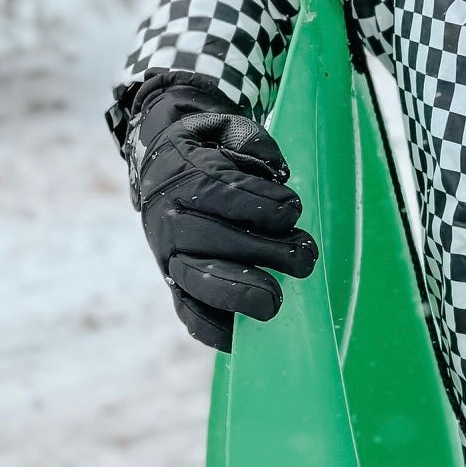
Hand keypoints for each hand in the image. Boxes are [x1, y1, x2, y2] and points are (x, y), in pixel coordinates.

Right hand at [125, 74, 316, 351]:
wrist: (162, 165)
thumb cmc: (209, 149)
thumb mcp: (226, 130)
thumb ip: (252, 144)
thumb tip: (276, 171)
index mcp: (184, 176)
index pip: (222, 193)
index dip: (262, 205)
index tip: (293, 211)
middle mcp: (171, 219)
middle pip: (213, 241)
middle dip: (264, 253)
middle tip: (303, 258)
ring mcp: (169, 256)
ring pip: (199, 281)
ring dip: (241, 294)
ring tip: (277, 301)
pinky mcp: (173, 284)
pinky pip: (188, 313)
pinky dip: (213, 329)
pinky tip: (240, 336)